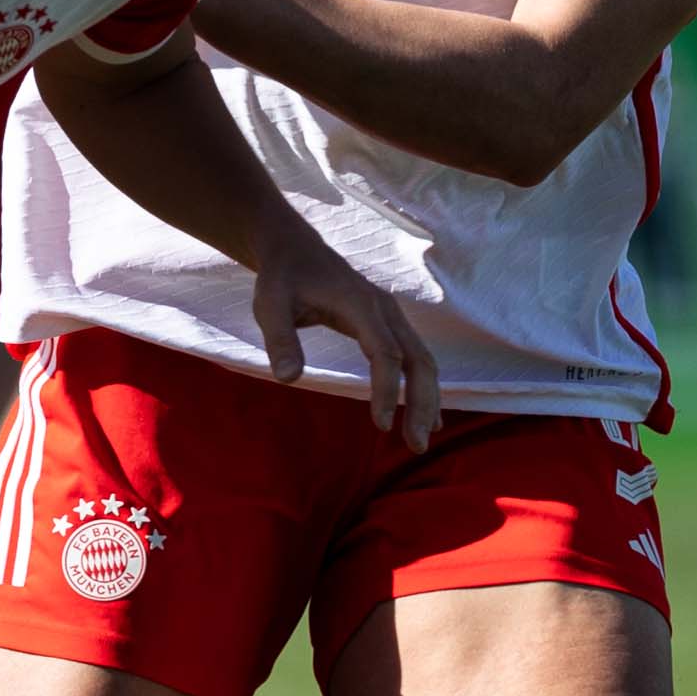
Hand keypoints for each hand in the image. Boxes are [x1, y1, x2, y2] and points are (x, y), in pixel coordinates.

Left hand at [249, 218, 438, 448]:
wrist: (296, 250)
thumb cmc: (282, 279)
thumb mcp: (270, 305)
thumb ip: (280, 339)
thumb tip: (288, 378)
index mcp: (361, 304)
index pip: (386, 353)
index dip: (386, 390)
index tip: (379, 425)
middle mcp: (385, 309)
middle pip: (418, 359)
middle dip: (421, 403)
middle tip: (415, 445)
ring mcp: (392, 316)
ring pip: (423, 360)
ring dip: (427, 400)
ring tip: (420, 441)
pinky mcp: (390, 323)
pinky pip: (416, 357)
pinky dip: (423, 386)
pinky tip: (426, 417)